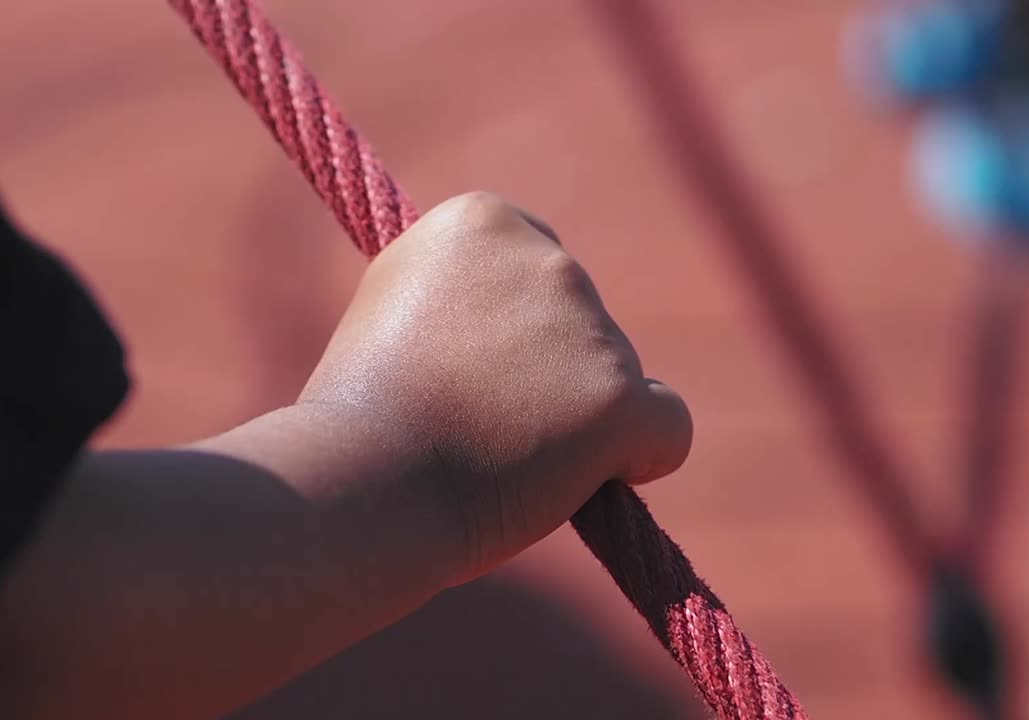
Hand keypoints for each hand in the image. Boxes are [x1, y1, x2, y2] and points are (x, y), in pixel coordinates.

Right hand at [300, 192, 691, 582]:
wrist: (362, 483)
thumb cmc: (361, 412)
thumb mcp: (394, 306)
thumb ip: (461, 288)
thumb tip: (511, 309)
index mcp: (482, 219)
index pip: (536, 268)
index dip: (511, 329)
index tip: (469, 369)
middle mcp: (549, 258)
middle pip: (583, 322)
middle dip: (549, 371)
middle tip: (481, 423)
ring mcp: (589, 327)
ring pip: (617, 378)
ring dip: (579, 419)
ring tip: (502, 459)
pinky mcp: (621, 397)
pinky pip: (668, 428)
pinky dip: (639, 458)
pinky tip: (584, 479)